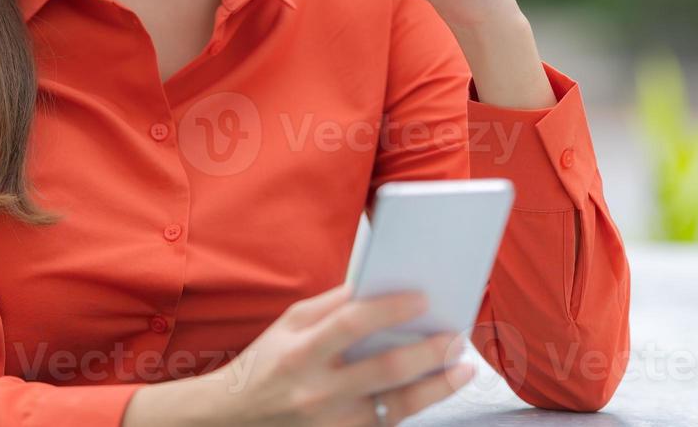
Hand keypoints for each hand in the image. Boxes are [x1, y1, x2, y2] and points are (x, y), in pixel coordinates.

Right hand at [195, 282, 474, 424]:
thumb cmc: (265, 364)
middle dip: (429, 352)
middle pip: (384, 371)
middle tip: (457, 337)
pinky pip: (387, 426)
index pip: (351, 324)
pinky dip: (414, 408)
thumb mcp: (289, 324)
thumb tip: (377, 284)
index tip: (422, 298)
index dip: (389, 309)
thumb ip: (332, 305)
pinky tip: (434, 391)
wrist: (235, 419)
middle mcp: (317, 391)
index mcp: (301, 352)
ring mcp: (332, 424)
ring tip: (462, 369)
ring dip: (436, 387)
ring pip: (396, 408)